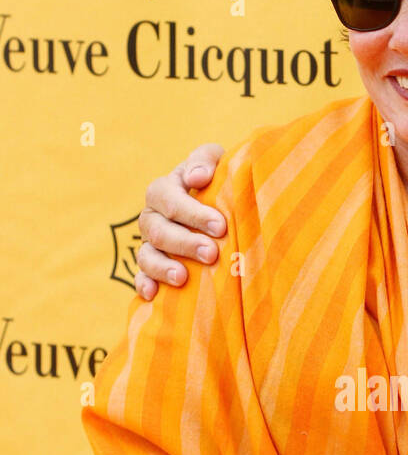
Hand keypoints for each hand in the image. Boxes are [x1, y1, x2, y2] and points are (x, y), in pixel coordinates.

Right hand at [135, 143, 226, 299]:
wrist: (219, 209)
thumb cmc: (217, 183)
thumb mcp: (215, 163)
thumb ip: (205, 160)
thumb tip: (196, 177)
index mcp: (165, 190)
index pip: (168, 198)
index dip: (192, 213)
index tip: (220, 226)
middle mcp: (152, 217)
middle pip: (158, 230)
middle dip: (184, 243)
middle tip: (211, 254)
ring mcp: (150, 244)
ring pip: (146, 255)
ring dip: (162, 267)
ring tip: (183, 277)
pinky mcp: (152, 267)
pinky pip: (140, 277)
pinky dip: (144, 285)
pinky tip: (154, 294)